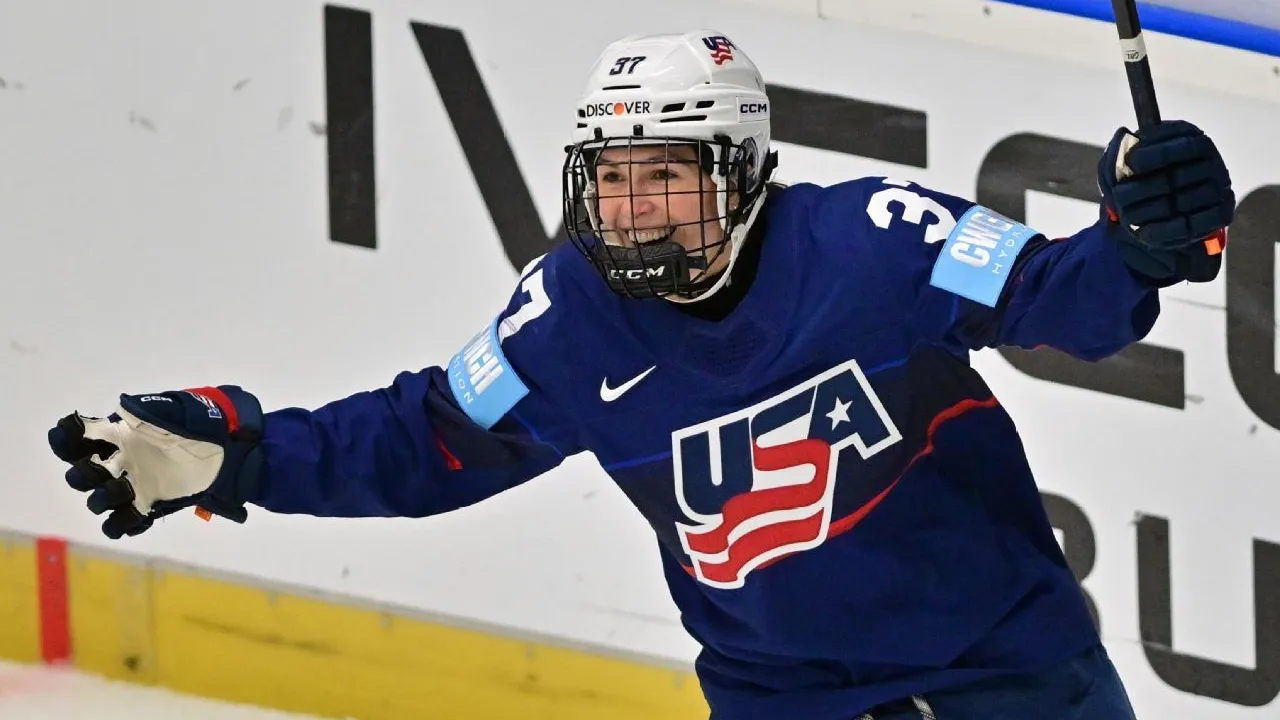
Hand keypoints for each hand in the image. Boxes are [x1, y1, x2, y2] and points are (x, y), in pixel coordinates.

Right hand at [48, 386, 264, 538]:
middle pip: (81, 473)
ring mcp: (134, 486)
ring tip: (120, 491)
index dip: (67, 438)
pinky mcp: (151, 506)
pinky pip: (123, 523)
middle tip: (96, 469)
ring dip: (101, 498)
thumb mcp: (178, 409)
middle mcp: (121, 461)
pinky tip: (133, 516)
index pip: (77, 438)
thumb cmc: (207, 425)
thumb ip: (150, 408)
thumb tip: (122, 407)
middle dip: (81, 473)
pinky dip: (121, 524)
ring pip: (98, 501)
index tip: (70, 433)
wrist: (236, 452)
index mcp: (121, 435)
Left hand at [1098, 119, 1233, 283]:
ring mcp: (1219, 190)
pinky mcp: (1220, 215)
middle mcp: (1213, 164)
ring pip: (1185, 201)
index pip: (1186, 144)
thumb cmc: (1139, 181)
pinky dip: (1164, 230)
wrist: (1152, 216)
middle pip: (1181, 175)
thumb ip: (1121, 148)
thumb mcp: (1125, 162)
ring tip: (1126, 215)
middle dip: (1146, 186)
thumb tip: (1123, 135)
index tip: (1132, 161)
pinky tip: (1142, 232)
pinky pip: (1194, 225)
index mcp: (1196, 143)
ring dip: (1151, 210)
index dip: (1159, 152)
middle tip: (1119, 196)